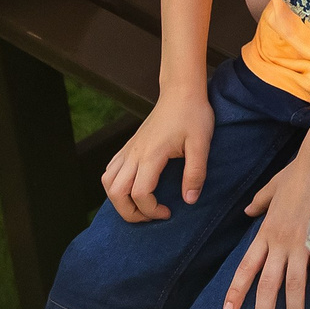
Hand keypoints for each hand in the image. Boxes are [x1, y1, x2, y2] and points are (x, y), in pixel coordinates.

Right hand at [102, 86, 214, 222]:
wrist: (181, 91)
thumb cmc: (193, 115)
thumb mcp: (201, 144)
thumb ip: (196, 173)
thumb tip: (189, 200)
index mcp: (151, 155)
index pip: (139, 193)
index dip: (151, 210)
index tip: (168, 212)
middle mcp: (134, 153)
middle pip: (116, 193)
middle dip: (129, 213)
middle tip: (150, 217)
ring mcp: (129, 148)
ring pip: (108, 181)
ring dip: (118, 200)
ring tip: (140, 205)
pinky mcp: (130, 145)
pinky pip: (111, 169)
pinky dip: (115, 184)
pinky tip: (132, 187)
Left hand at [226, 153, 309, 308]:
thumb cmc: (298, 174)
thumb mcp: (272, 187)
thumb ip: (260, 202)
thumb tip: (248, 210)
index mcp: (266, 232)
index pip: (246, 266)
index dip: (237, 290)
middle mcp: (280, 244)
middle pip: (268, 284)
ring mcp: (303, 245)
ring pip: (295, 285)